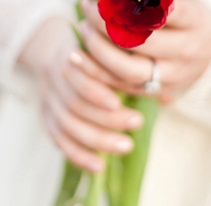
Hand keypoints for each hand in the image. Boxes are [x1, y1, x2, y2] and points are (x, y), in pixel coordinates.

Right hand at [19, 17, 143, 172]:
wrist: (53, 43)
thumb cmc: (93, 44)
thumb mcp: (108, 44)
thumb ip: (129, 66)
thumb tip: (165, 96)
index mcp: (67, 51)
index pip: (75, 74)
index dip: (94, 91)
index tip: (120, 102)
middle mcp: (52, 73)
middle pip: (73, 102)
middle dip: (106, 118)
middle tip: (137, 122)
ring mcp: (47, 94)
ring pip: (66, 123)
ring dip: (97, 139)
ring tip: (126, 146)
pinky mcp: (45, 112)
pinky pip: (57, 138)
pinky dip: (77, 154)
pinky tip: (98, 166)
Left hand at [80, 0, 210, 102]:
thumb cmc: (186, 18)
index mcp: (197, 22)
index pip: (169, 10)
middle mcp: (189, 51)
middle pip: (143, 41)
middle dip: (107, 23)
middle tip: (87, 7)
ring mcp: (174, 76)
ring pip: (128, 69)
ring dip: (98, 49)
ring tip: (83, 27)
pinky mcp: (157, 92)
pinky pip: (121, 85)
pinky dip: (95, 71)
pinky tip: (76, 56)